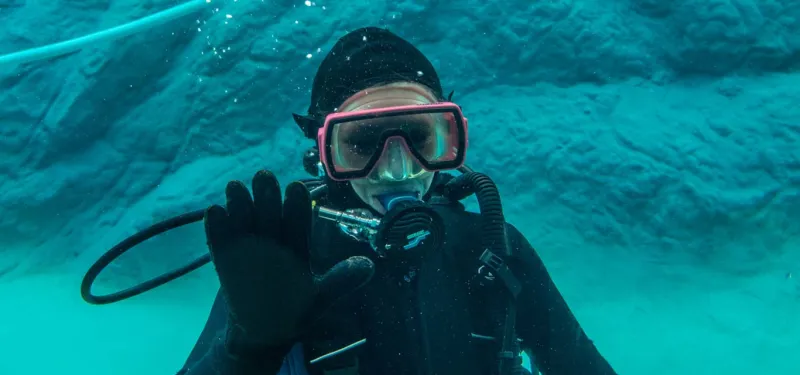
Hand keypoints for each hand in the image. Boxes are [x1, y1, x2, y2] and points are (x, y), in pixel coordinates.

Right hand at [204, 170, 374, 348]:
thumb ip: (341, 281)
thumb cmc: (295, 312)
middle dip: (268, 195)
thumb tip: (370, 267)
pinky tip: (214, 212)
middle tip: (264, 176)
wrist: (262, 331)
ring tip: (236, 188)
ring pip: (246, 220)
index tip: (296, 188)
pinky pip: (221, 239)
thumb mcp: (320, 298)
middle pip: (271, 214)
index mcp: (297, 244)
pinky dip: (217, 227)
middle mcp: (273, 239)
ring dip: (241, 204)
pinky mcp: (226, 257)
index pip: (299, 220)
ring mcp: (248, 246)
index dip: (298, 204)